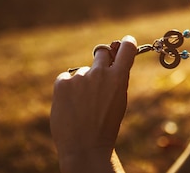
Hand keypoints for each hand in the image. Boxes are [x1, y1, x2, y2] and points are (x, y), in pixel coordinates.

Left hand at [50, 36, 136, 171]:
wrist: (85, 146)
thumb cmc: (106, 125)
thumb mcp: (119, 99)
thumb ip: (118, 78)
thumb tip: (117, 58)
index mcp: (119, 77)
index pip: (127, 48)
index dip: (127, 43)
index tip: (126, 42)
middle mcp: (100, 73)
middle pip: (102, 53)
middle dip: (102, 59)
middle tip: (98, 76)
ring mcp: (80, 77)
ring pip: (82, 71)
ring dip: (82, 82)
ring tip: (82, 105)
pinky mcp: (62, 82)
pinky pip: (66, 79)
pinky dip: (68, 89)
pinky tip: (71, 105)